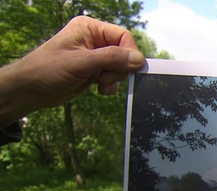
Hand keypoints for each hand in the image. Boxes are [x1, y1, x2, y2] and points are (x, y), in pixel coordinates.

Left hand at [0, 16, 144, 126]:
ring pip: (120, 66)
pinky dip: (110, 85)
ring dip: (115, 78)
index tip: (128, 69)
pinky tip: (99, 89)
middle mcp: (94, 40)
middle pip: (123, 52)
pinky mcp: (94, 72)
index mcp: (90, 28)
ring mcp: (94, 57)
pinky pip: (113, 77)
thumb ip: (112, 58)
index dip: (129, 52)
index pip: (122, 36)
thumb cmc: (48, 70)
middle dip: (119, 68)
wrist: (31, 90)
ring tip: (100, 84)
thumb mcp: (82, 62)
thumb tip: (139, 59)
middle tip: (105, 78)